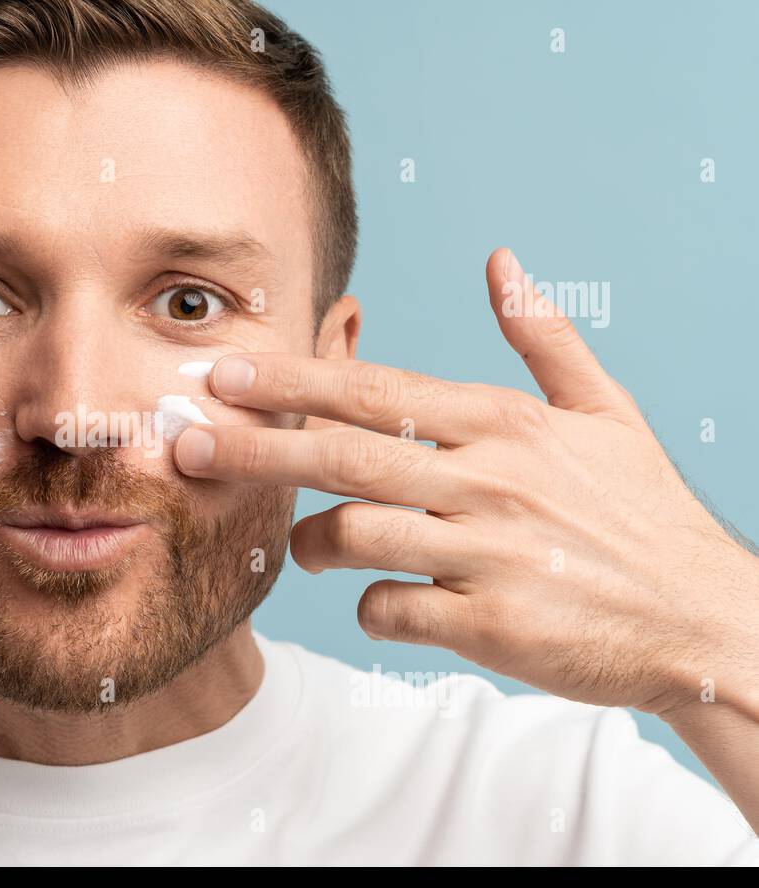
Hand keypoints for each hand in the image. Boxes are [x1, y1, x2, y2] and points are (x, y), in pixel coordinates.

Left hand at [173, 248, 758, 720]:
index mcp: (506, 424)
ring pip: (354, 535)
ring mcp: (490, 554)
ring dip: (309, 542)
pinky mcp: (491, 625)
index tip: (223, 373)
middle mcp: (490, 481)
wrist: (703, 620)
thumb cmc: (641, 515)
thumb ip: (544, 336)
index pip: (374, 392)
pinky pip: (388, 609)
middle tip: (184, 446)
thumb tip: (500, 260)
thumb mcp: (607, 412)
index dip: (290, 382)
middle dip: (252, 449)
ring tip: (305, 545)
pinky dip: (369, 606)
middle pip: (341, 456)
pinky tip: (381, 600)